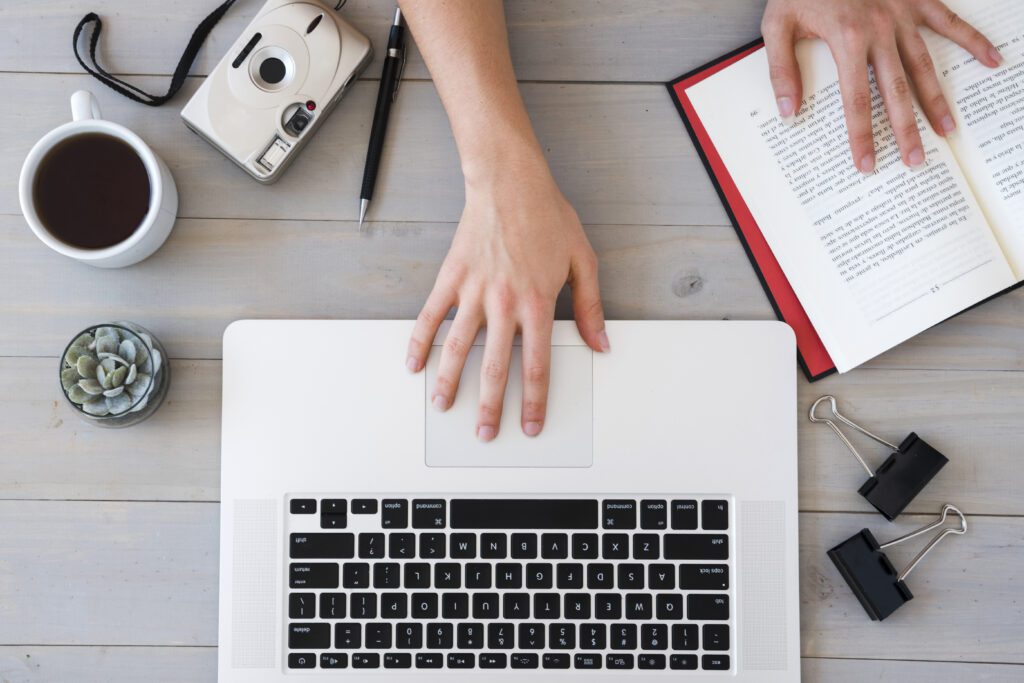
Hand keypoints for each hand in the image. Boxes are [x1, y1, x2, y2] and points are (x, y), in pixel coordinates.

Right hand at [406, 156, 607, 440]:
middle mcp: (504, 304)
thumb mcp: (582, 261)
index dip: (534, 400)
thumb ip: (590, 307)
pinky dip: (420, 342)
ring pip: (458, 348)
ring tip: (444, 406)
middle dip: (491, 406)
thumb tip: (599, 343)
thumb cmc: (547, 217)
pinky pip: (432, 316)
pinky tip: (414, 364)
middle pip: (496, 367)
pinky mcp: (451, 278)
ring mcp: (474, 292)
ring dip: (450, 382)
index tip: (531, 424)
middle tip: (486, 432)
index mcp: (538, 303)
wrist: (510, 183)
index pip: (537, 365)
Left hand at [761, 0, 1000, 171]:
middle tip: (916, 161)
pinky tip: (992, 60)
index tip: (868, 163)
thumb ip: (781, 68)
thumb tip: (787, 111)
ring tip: (948, 130)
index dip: (862, 135)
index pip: (856, 100)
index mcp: (846, 38)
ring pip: (925, 64)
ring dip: (937, 99)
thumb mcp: (777, 23)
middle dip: (906, 129)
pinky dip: (972, 40)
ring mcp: (902, 13)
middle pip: (896, 90)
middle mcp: (880, 30)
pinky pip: (949, 20)